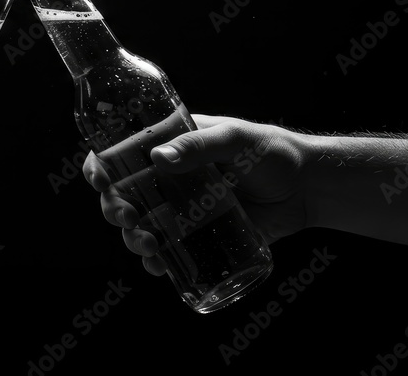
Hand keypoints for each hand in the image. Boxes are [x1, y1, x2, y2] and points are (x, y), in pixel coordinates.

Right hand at [84, 115, 312, 276]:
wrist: (308, 189)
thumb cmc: (273, 152)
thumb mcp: (236, 138)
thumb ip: (200, 145)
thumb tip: (158, 158)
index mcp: (168, 148)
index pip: (120, 153)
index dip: (100, 166)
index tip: (99, 179)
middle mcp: (167, 180)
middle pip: (121, 196)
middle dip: (114, 210)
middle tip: (129, 218)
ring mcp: (180, 211)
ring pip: (139, 227)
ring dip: (132, 239)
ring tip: (148, 246)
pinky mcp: (198, 238)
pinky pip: (167, 253)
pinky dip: (155, 263)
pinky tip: (158, 268)